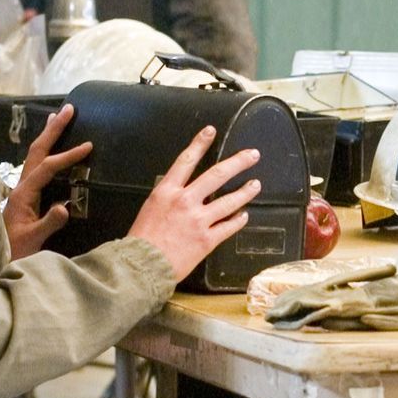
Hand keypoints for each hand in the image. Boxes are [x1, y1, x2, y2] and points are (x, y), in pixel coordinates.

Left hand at [5, 106, 93, 258]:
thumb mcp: (34, 240)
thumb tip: (65, 206)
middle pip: (37, 150)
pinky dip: (46, 150)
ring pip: (35, 155)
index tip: (88, 147)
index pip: (48, 167)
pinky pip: (37, 166)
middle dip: (53, 129)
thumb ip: (49, 223)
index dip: (67, 156)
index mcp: (24, 194)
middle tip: (68, 109)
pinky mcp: (26, 195)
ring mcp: (22, 189)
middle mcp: (21, 186)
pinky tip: (52, 148)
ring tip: (58, 117)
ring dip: (47, 136)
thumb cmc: (15, 251)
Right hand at [127, 126, 263, 279]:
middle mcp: (185, 201)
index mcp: (167, 191)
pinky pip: (229, 226)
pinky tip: (244, 215)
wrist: (142, 265)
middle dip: (238, 163)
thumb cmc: (142, 240)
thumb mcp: (150, 208)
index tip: (211, 132)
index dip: (200, 143)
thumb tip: (183, 192)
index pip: (187, 160)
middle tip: (252, 155)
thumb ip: (169, 197)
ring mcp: (198, 220)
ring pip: (229, 201)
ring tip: (255, 185)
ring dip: (245, 191)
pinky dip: (239, 220)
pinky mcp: (207, 240)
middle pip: (217, 175)